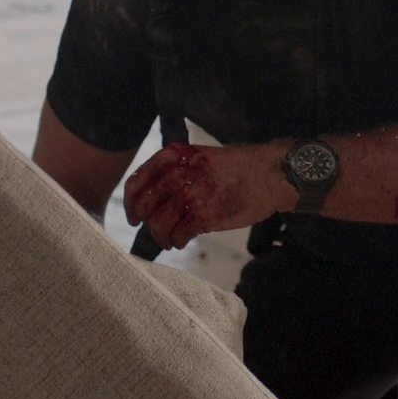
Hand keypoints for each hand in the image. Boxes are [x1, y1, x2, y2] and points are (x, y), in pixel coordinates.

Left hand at [124, 143, 291, 250]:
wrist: (266, 175)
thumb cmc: (235, 167)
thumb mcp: (198, 158)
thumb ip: (175, 172)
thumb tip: (156, 199)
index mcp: (172, 157)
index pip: (137, 182)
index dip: (131, 204)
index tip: (133, 217)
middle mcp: (176, 174)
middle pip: (145, 206)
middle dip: (147, 224)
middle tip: (157, 231)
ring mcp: (189, 195)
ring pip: (158, 224)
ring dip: (161, 237)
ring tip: (170, 240)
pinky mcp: (202, 215)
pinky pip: (178, 234)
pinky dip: (177, 241)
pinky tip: (182, 240)